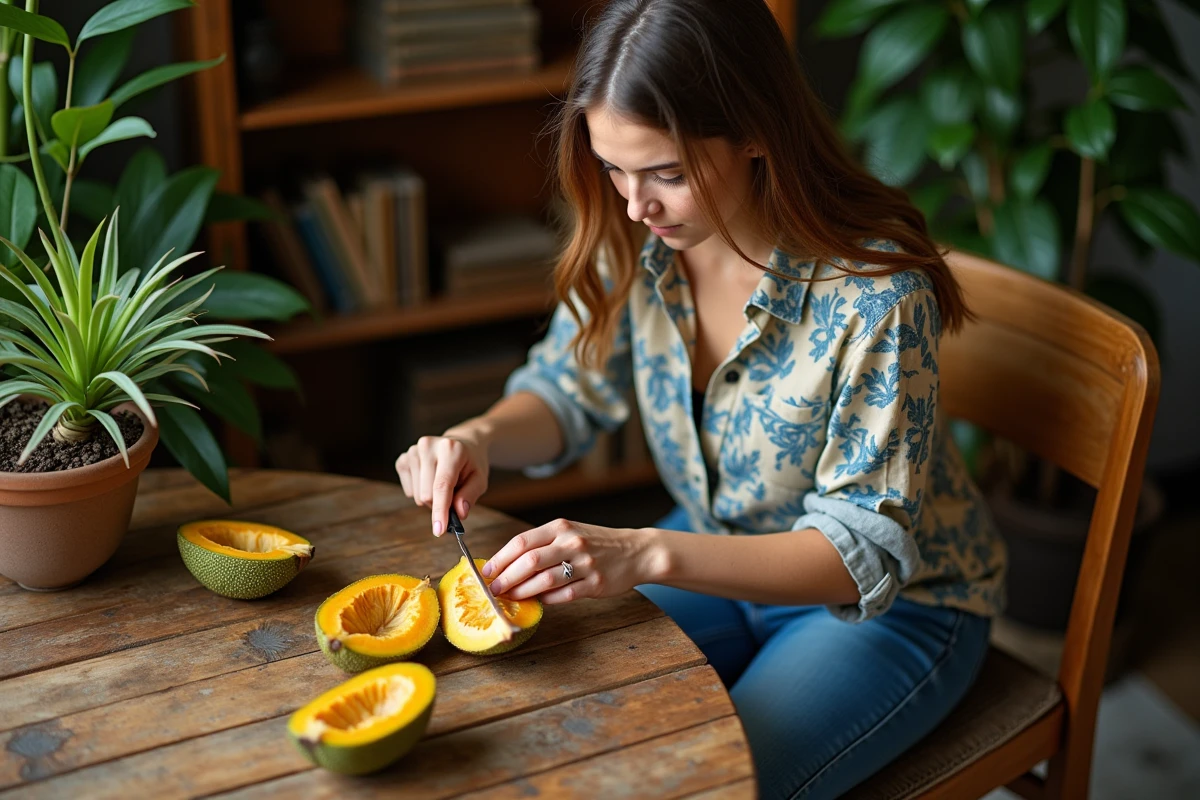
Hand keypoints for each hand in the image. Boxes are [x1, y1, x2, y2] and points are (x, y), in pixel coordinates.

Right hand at [395, 432, 488, 536]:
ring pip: (417, 495)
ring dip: (431, 498)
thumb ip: (470, 495)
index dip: (440, 510)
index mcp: (451, 449)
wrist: (462, 444)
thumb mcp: (480, 479)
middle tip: (453, 492)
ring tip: (442, 482)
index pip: (442, 485)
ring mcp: (413, 451)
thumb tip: (458, 513)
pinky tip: (429, 479)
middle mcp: (428, 446)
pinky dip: (420, 491)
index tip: (439, 530)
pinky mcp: (403, 458)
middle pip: (427, 494)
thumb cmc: (471, 463)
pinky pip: (408, 490)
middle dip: (440, 503)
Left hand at [481, 519, 662, 603]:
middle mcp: (572, 542)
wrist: (636, 551)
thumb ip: (543, 545)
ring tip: (510, 597)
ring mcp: (585, 563)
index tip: (486, 571)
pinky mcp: (595, 583)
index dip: (500, 559)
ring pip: (544, 580)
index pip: (522, 542)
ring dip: (522, 592)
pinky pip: (564, 595)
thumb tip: (508, 564)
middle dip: (506, 578)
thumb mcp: (570, 533)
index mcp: (561, 527)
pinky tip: (539, 601)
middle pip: (529, 562)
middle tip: (493, 589)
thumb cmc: (596, 543)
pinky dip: (548, 600)